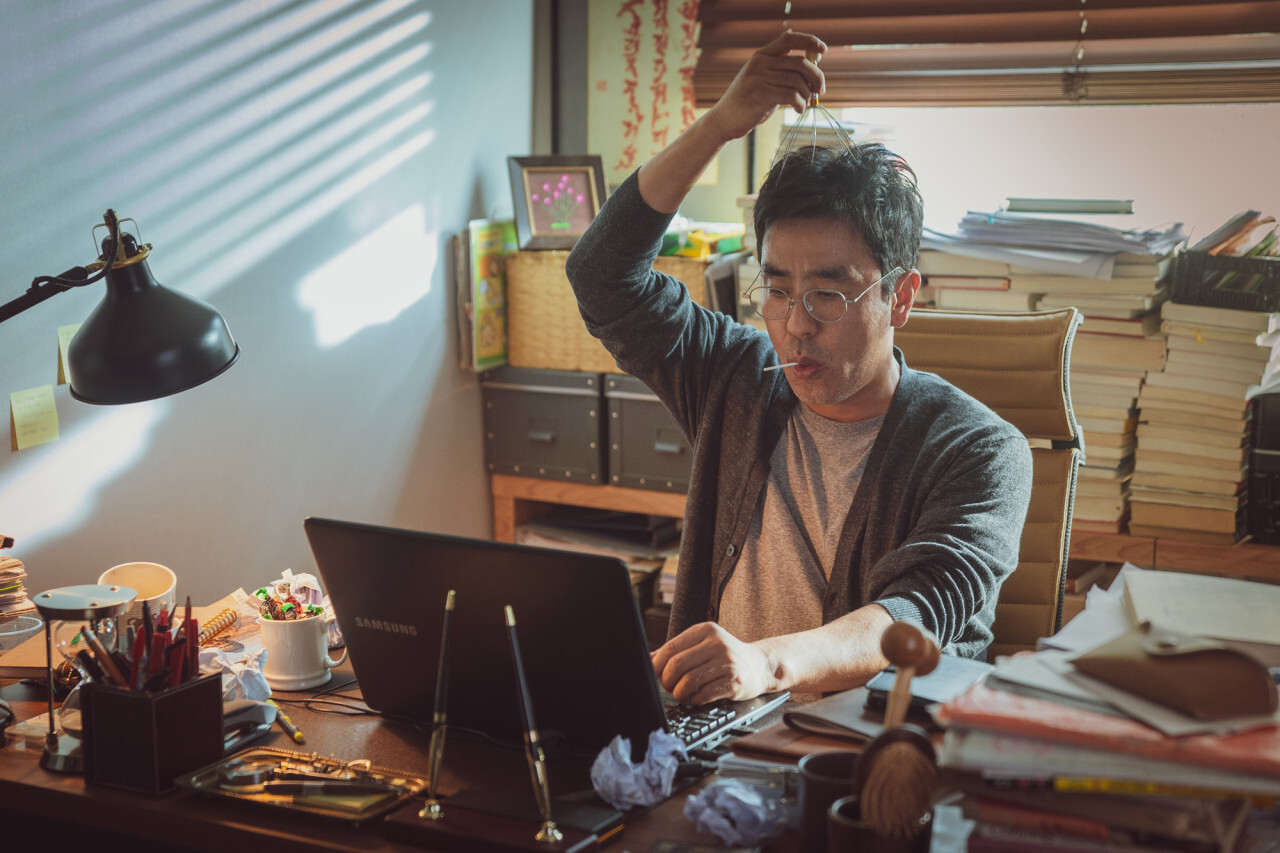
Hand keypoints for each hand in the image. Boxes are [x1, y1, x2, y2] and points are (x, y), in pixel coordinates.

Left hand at [651, 622, 775, 704]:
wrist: (760, 665)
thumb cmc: (727, 655)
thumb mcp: (704, 644)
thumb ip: (679, 649)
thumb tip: (650, 658)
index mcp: (706, 630)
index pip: (672, 648)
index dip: (657, 664)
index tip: (654, 674)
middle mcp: (717, 644)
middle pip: (677, 666)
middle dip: (667, 681)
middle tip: (668, 686)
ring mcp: (727, 663)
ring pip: (688, 682)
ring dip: (680, 692)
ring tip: (682, 693)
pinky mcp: (734, 682)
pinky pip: (703, 695)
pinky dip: (694, 700)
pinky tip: (697, 697)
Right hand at [704, 30, 825, 143]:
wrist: (725, 119)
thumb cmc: (749, 102)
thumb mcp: (764, 80)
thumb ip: (782, 71)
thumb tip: (812, 67)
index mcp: (761, 55)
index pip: (789, 39)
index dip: (809, 41)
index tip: (823, 50)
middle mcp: (760, 63)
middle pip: (799, 62)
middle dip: (816, 76)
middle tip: (820, 89)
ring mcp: (759, 77)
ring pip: (797, 81)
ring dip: (807, 94)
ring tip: (805, 103)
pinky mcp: (761, 94)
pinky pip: (791, 95)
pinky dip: (800, 103)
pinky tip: (799, 109)